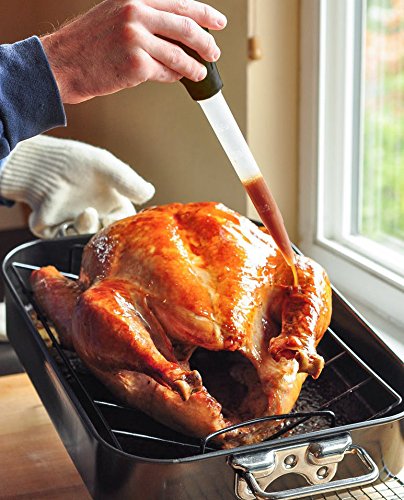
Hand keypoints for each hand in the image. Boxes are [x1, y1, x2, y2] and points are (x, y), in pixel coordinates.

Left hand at [0, 135, 154, 237]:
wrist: (40, 165)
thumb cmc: (75, 162)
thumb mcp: (107, 167)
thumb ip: (129, 182)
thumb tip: (150, 193)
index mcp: (113, 205)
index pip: (127, 223)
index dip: (127, 226)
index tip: (125, 222)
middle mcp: (96, 218)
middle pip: (109, 236)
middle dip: (108, 231)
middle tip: (106, 221)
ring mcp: (76, 227)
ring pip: (87, 240)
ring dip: (89, 229)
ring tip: (86, 214)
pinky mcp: (55, 233)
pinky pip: (64, 241)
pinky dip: (68, 233)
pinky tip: (70, 219)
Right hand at [40, 0, 226, 103]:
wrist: (64, 64)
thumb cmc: (88, 44)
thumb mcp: (115, 15)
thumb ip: (145, 17)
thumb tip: (178, 31)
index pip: (180, 3)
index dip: (205, 14)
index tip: (218, 23)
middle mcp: (136, 14)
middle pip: (186, 27)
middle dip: (206, 43)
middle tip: (213, 52)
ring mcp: (136, 39)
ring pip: (179, 54)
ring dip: (194, 66)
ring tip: (199, 72)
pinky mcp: (136, 64)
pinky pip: (166, 72)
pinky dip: (174, 76)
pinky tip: (177, 77)